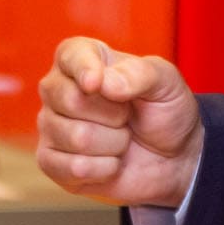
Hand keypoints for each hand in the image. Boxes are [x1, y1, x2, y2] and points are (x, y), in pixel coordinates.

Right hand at [35, 36, 201, 208]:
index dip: (85, 70)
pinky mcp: (51, 162)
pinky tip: (110, 162)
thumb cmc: (164, 111)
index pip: (70, 56)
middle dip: (115, 116)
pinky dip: (105, 169)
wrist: (172, 157)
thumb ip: (138, 74)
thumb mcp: (166, 83)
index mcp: (82, 58)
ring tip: (120, 138)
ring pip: (78, 138)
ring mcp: (51, 126)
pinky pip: (73, 168)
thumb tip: (103, 84)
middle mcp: (58, 89)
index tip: (97, 85)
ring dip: (114, 144)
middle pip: (71, 101)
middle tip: (126, 116)